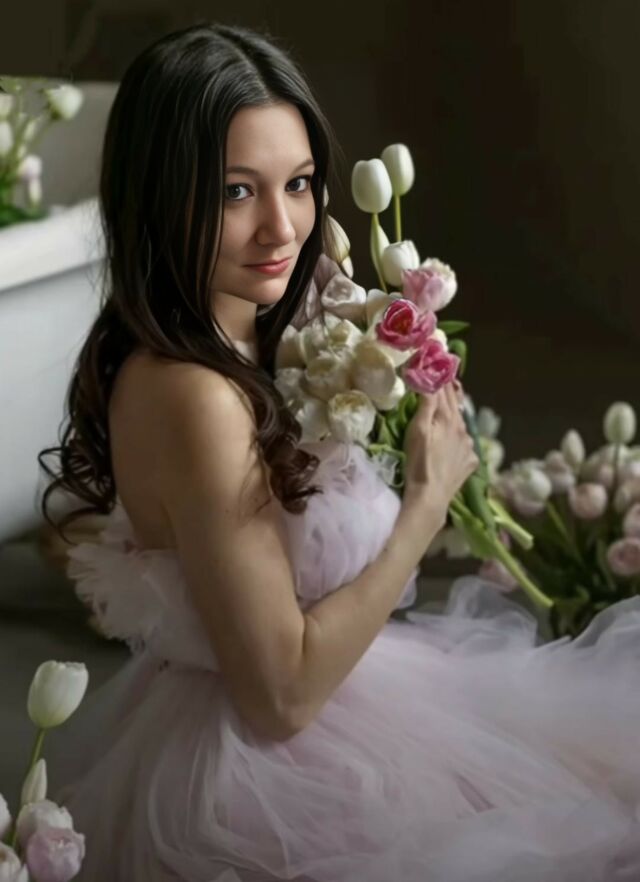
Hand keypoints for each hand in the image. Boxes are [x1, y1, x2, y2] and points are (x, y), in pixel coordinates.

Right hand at [402, 381, 478, 521]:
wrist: (430, 496)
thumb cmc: (419, 461)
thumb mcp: (417, 430)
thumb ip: (426, 404)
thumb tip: (429, 379)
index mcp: (449, 418)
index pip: (445, 390)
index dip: (441, 376)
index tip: (440, 362)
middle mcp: (463, 429)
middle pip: (456, 404)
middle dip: (450, 390)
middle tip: (447, 378)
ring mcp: (468, 446)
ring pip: (461, 424)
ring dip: (455, 414)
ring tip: (449, 408)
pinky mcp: (469, 462)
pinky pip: (465, 444)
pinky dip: (458, 437)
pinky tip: (453, 441)